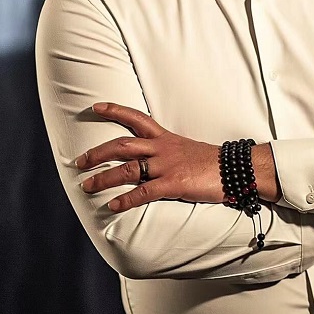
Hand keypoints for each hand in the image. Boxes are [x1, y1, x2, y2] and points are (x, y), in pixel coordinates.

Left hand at [76, 103, 222, 211]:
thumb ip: (168, 152)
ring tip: (86, 186)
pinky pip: (143, 192)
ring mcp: (166, 166)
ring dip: (103, 178)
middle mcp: (162, 149)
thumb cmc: (212, 162)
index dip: (115, 111)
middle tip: (79, 161)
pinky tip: (112, 206)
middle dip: (97, 153)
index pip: (136, 118)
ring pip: (127, 170)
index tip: (96, 107)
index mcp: (165, 138)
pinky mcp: (173, 184)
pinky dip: (125, 200)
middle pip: (122, 145)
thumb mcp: (186, 149)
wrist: (235, 169)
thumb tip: (153, 159)